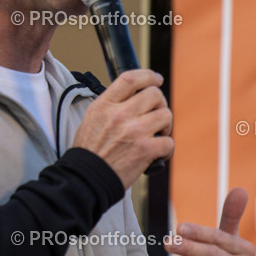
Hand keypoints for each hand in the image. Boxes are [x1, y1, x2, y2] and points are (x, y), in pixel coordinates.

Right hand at [72, 69, 173, 188]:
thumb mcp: (92, 119)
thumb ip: (112, 106)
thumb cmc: (90, 152)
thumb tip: (135, 98)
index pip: (130, 79)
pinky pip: (168, 141)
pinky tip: (159, 154)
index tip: (156, 79)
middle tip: (156, 117)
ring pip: (165, 115)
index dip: (148, 76)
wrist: (86, 179)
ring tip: (158, 136)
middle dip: (160, 104)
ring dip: (165, 126)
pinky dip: (167, 149)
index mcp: (105, 105)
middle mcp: (120, 114)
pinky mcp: (145, 149)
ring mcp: (134, 131)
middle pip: (154, 94)